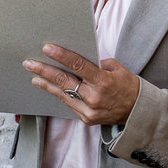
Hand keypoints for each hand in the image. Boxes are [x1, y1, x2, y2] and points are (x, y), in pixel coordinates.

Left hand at [24, 44, 140, 125]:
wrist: (138, 112)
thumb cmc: (128, 86)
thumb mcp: (117, 69)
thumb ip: (97, 64)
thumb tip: (77, 60)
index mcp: (103, 81)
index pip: (78, 66)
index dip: (61, 56)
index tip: (47, 48)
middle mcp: (94, 97)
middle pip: (64, 81)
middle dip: (44, 71)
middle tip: (29, 63)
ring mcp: (89, 110)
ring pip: (63, 94)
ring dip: (47, 84)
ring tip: (34, 76)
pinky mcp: (86, 119)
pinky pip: (69, 104)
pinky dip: (59, 94)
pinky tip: (49, 88)